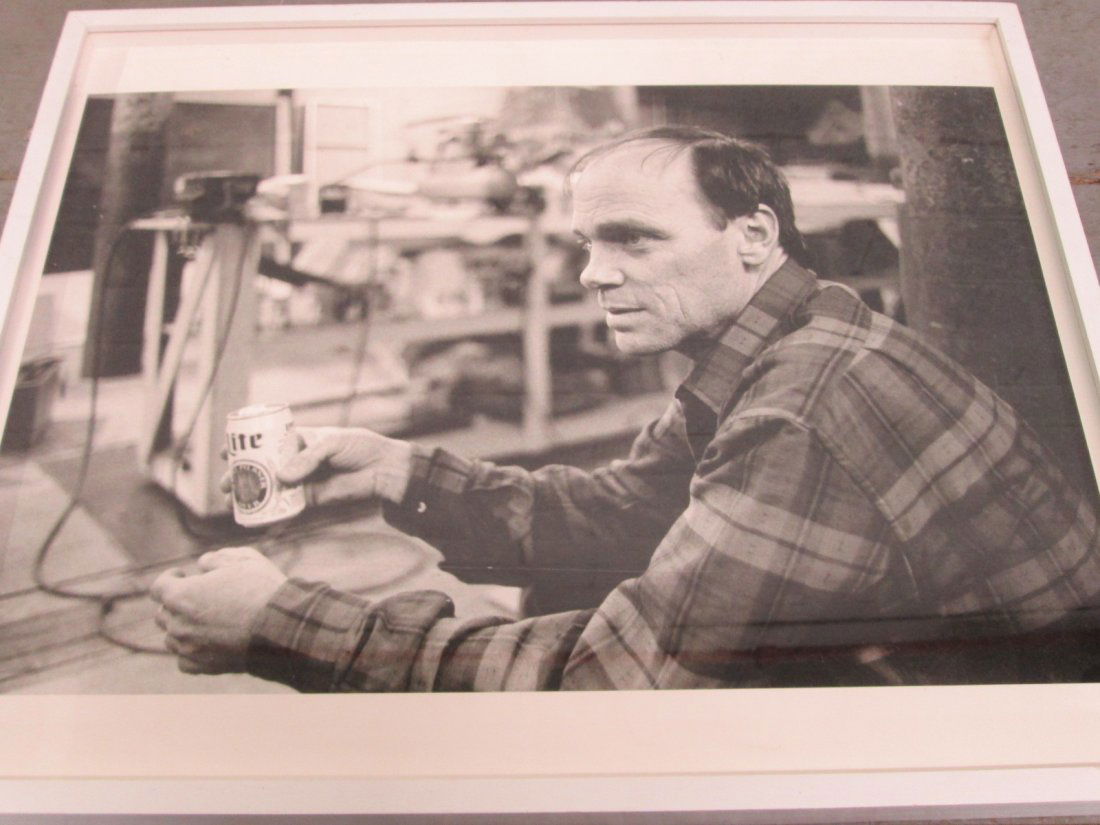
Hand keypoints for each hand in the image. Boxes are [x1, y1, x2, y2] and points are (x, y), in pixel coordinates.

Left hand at [151, 546, 286, 674]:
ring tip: (204, 620)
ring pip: (172, 637)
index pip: (158, 587)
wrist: (281, 628)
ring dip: (182, 627)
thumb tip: (203, 564)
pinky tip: (205, 641)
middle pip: (163, 613)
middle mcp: (178, 624)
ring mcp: (188, 648)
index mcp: (181, 595)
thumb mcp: (242, 560)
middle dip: (177, 602)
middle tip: (199, 597)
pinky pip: (184, 659)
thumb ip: (216, 558)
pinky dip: (191, 650)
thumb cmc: (262, 590)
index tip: (183, 575)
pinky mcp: (202, 666)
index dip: (170, 578)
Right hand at [221, 426, 413, 507]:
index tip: (225, 453)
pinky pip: (287, 508)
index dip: (244, 447)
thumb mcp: (331, 443)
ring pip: (270, 489)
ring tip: (232, 502)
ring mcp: (302, 481)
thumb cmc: (359, 447)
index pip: (265, 442)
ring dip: (250, 496)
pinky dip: (271, 514)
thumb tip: (282, 477)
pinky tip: (254, 519)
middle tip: (224, 485)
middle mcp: (296, 460)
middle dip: (240, 476)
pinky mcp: (311, 499)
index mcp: (298, 440)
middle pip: (261, 468)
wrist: (382, 469)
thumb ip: (308, 458)